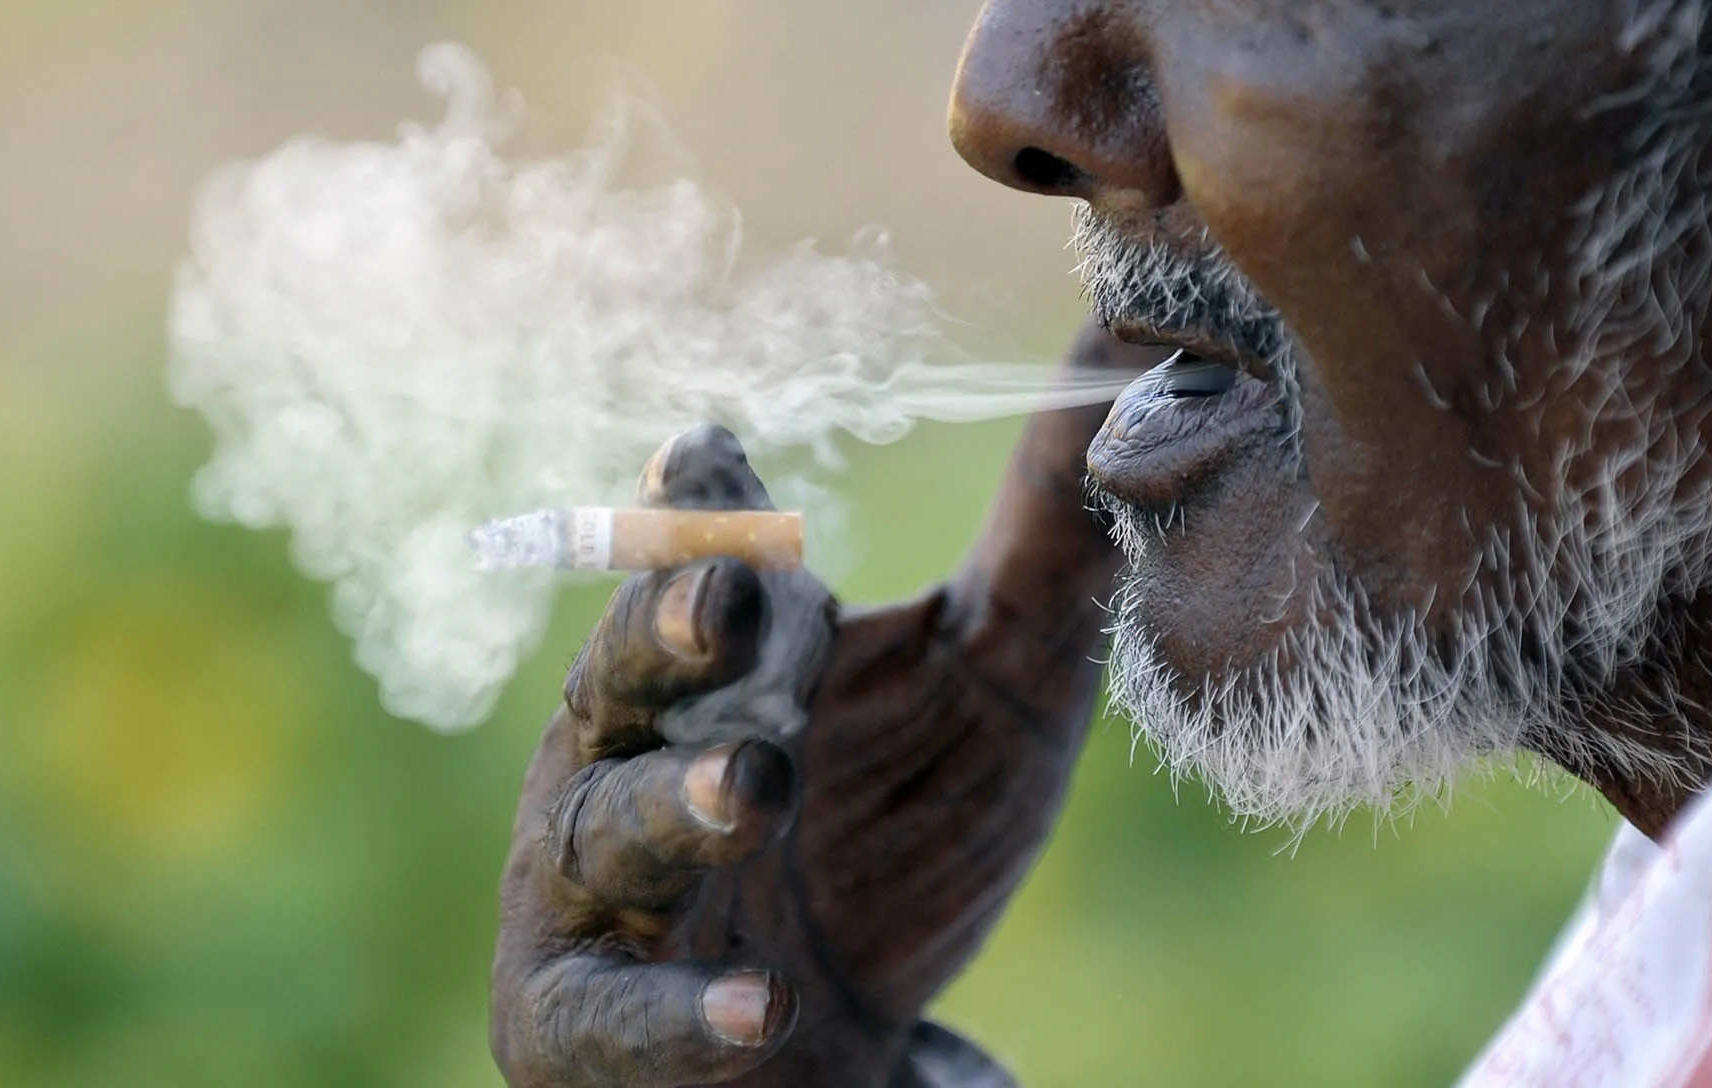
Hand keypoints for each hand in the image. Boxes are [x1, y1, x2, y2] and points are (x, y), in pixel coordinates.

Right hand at [489, 329, 1167, 1086]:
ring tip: (752, 790)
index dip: (702, 508)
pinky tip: (757, 1010)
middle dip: (667, 627)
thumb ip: (1051, 539)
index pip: (699, 555)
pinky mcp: (580, 1012)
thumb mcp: (1001, 689)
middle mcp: (640, 745)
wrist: (822, 1050)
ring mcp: (597, 883)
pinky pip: (613, 1009)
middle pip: (629, 666)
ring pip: (608, 823)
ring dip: (677, 804)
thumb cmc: (897, 843)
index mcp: (736, 654)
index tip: (708, 453)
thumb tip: (1131, 332)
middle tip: (726, 599)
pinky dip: (679, 1009)